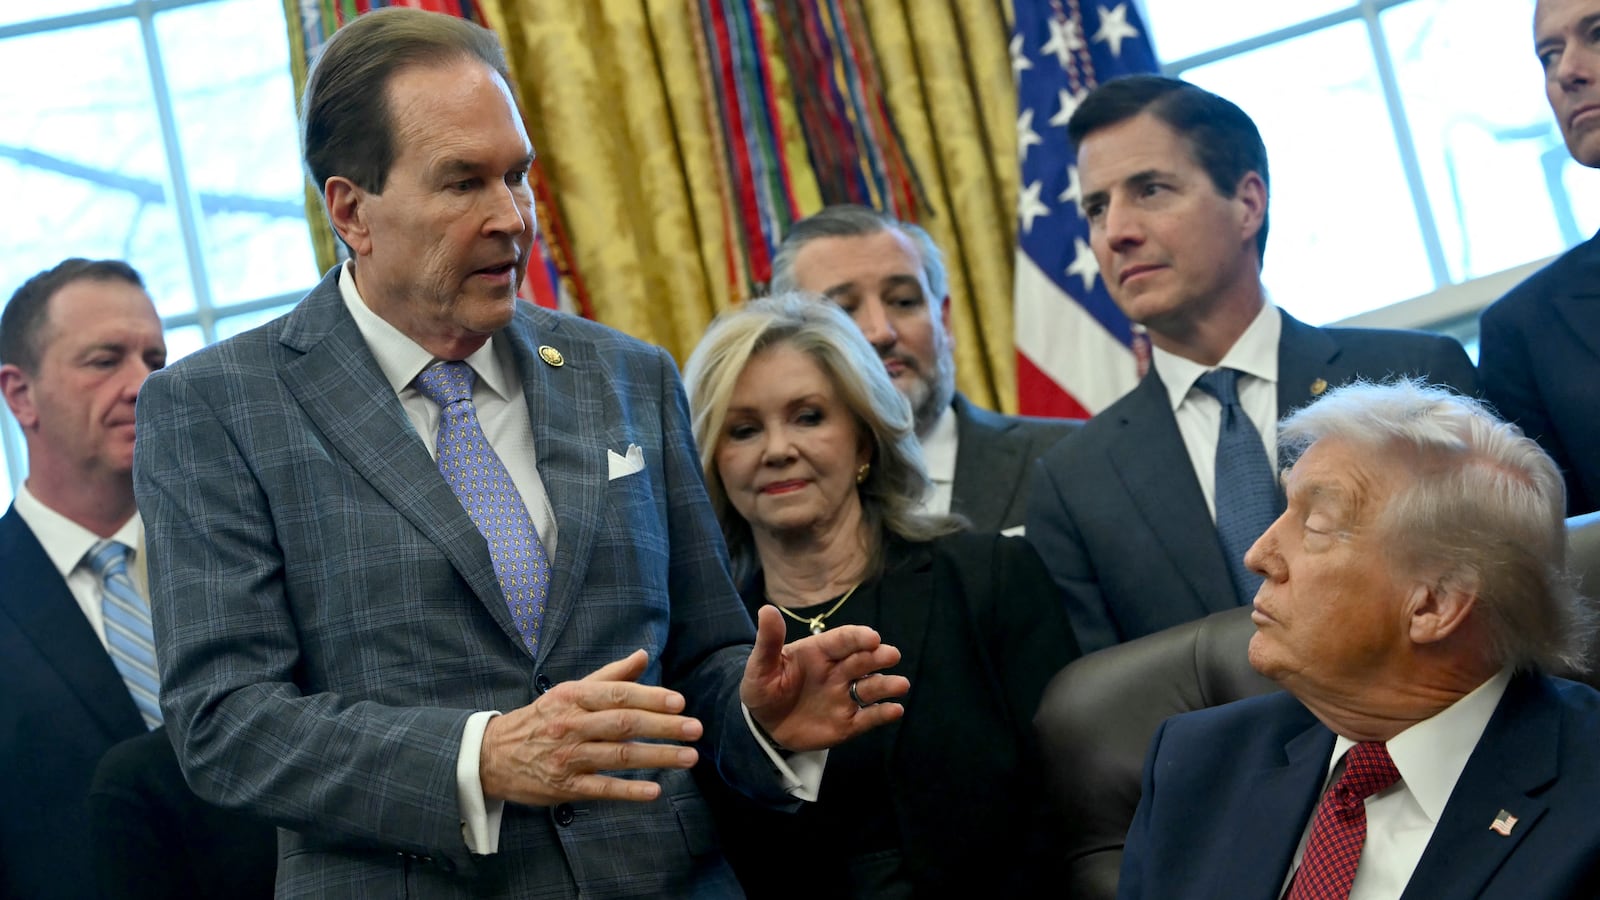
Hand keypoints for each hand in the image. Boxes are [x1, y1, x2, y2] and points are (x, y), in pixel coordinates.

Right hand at [479, 650, 701, 805]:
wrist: (492, 755)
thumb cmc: (540, 719)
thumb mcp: (570, 691)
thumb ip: (609, 676)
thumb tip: (643, 655)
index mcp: (573, 697)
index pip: (618, 694)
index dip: (651, 697)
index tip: (680, 702)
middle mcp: (570, 725)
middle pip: (623, 724)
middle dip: (663, 726)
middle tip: (695, 729)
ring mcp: (567, 757)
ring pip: (618, 756)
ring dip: (657, 757)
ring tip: (688, 757)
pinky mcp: (564, 787)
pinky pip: (601, 789)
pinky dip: (628, 790)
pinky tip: (654, 791)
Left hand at [741, 605, 907, 750]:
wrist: (762, 724)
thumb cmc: (764, 688)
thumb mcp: (760, 665)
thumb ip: (769, 641)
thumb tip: (766, 610)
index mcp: (819, 652)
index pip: (842, 640)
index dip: (857, 637)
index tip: (872, 637)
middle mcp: (838, 671)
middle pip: (862, 660)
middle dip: (878, 657)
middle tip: (891, 655)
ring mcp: (844, 696)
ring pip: (871, 687)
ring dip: (887, 685)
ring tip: (901, 685)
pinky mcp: (847, 722)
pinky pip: (868, 717)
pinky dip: (883, 713)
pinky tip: (895, 710)